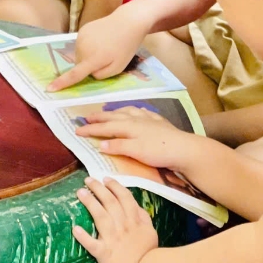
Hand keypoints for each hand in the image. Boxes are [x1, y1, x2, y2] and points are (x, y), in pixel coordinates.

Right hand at [48, 5, 147, 89]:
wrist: (128, 22)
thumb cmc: (126, 47)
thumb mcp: (118, 68)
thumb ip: (101, 75)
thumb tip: (88, 73)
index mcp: (93, 59)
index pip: (75, 74)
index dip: (62, 82)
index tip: (49, 88)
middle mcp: (84, 47)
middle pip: (79, 64)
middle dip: (88, 65)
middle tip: (106, 57)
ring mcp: (81, 36)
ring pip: (79, 54)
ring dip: (88, 55)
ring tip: (104, 47)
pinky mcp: (82, 29)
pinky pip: (81, 44)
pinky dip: (88, 46)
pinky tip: (101, 39)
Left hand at [72, 177, 158, 262]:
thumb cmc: (148, 255)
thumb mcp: (150, 232)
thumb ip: (143, 218)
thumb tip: (136, 206)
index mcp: (134, 221)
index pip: (124, 198)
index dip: (115, 186)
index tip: (105, 178)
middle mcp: (123, 226)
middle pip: (110, 202)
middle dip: (99, 188)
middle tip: (88, 179)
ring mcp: (113, 239)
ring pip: (100, 216)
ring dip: (90, 203)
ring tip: (80, 192)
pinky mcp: (104, 253)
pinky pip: (92, 244)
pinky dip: (84, 237)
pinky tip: (75, 229)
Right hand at [77, 107, 207, 173]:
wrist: (185, 149)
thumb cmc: (159, 151)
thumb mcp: (136, 151)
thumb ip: (118, 146)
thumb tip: (100, 144)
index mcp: (129, 126)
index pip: (105, 127)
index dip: (91, 129)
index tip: (77, 131)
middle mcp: (137, 119)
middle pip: (114, 116)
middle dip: (99, 117)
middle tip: (86, 117)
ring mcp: (149, 119)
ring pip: (127, 111)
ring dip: (115, 112)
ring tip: (108, 112)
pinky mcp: (159, 122)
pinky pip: (142, 112)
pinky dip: (134, 111)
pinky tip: (135, 112)